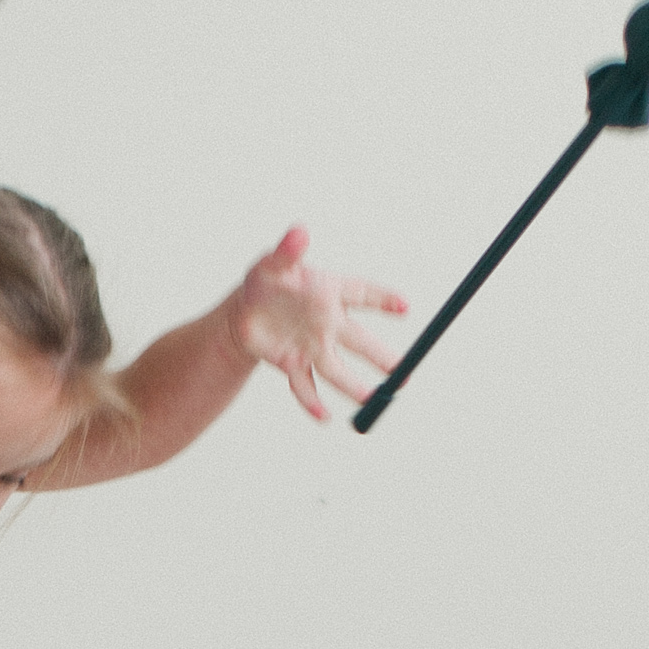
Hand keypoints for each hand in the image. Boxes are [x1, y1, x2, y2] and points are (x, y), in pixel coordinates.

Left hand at [227, 227, 406, 421]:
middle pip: (359, 341)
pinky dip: (312, 402)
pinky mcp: (295, 365)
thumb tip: (299, 232)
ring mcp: (314, 346)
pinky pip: (306, 386)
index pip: (361, 294)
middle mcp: (329, 322)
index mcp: (329, 291)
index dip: (382, 300)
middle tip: (404, 372)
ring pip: (337, 369)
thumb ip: (287, 250)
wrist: (244, 313)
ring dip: (354, 385)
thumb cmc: (266, 281)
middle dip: (381, 357)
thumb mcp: (271, 263)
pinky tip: (324, 416)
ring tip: (372, 399)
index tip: (404, 306)